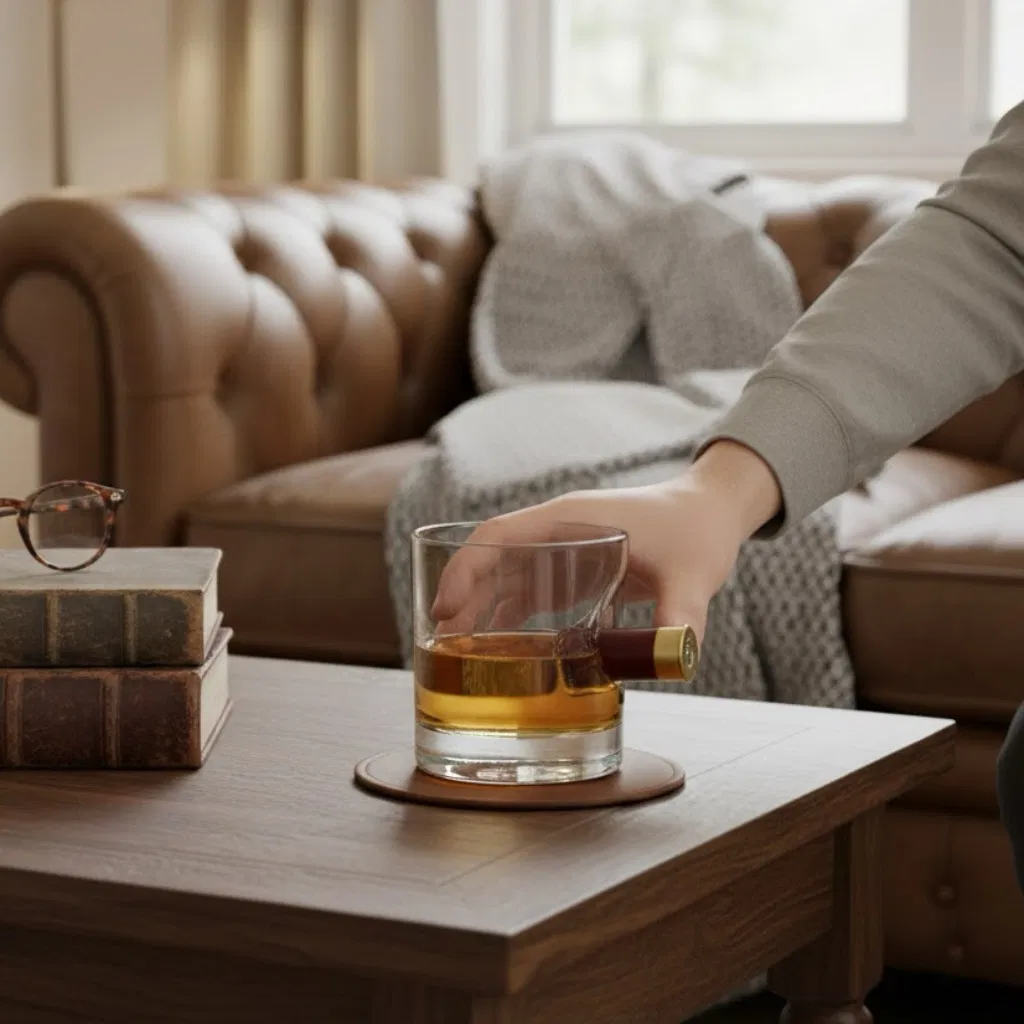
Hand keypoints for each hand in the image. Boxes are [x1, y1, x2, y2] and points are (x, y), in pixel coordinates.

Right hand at [431, 442, 782, 642]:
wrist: (711, 511)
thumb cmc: (697, 529)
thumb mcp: (693, 573)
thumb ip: (681, 613)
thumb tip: (670, 659)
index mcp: (571, 518)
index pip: (500, 536)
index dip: (467, 568)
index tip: (447, 606)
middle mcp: (559, 530)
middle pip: (493, 559)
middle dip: (464, 595)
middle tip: (441, 641)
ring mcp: (565, 549)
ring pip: (507, 576)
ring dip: (482, 608)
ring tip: (459, 651)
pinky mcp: (576, 569)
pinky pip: (531, 590)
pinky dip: (511, 615)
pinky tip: (502, 647)